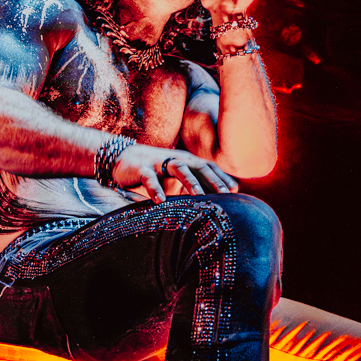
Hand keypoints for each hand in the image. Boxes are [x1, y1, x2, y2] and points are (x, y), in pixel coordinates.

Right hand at [110, 143, 237, 203]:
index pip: (208, 168)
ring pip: (178, 168)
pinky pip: (149, 178)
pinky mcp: (141, 168)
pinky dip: (155, 189)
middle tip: (225, 193)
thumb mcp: (176, 177)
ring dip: (189, 181)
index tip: (236, 190)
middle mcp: (176, 159)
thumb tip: (215, 201)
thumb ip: (193, 185)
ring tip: (198, 195)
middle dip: (213, 179)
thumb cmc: (156, 171)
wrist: (124, 159)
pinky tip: (160, 201)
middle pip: (198, 167)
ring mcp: (159, 162)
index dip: (222, 177)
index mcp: (186, 161)